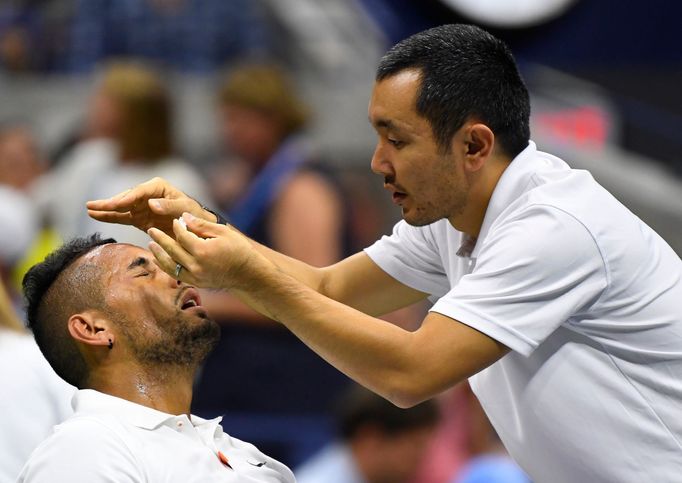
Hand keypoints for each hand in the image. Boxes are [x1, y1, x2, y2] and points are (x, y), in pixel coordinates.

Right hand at [86, 177, 215, 236]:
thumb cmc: (193, 214)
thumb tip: (151, 204)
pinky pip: (121, 217)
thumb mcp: (185, 209)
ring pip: (120, 207)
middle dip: (110, 202)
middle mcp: (146, 194)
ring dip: (105, 208)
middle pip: (126, 198)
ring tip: (89, 208)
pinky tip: (94, 214)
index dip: (127, 198)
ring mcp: (140, 206)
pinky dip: (109, 216)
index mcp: (158, 187)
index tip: (116, 204)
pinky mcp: (138, 217)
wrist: (196, 227)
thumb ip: (169, 207)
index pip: (139, 192)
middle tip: (93, 206)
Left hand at [147, 212, 269, 289]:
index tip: (175, 220)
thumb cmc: (239, 250)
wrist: (248, 274)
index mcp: (202, 251)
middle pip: (172, 250)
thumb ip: (201, 225)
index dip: (177, 226)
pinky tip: (160, 259)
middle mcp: (196, 265)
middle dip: (161, 238)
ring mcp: (195, 276)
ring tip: (151, 243)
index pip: (183, 236)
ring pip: (170, 265)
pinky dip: (166, 267)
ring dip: (159, 254)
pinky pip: (176, 275)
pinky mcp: (196, 283)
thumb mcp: (223, 232)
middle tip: (151, 229)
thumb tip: (183, 217)